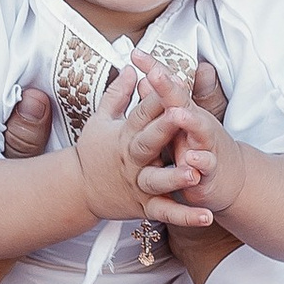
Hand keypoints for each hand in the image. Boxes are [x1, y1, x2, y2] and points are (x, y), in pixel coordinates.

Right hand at [75, 59, 214, 232]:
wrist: (77, 191)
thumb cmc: (93, 153)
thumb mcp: (100, 119)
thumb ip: (118, 93)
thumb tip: (131, 68)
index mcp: (124, 135)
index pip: (142, 112)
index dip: (158, 96)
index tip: (175, 79)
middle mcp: (131, 159)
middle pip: (148, 141)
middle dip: (164, 128)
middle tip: (183, 116)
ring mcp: (138, 183)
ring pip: (157, 180)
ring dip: (175, 177)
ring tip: (195, 173)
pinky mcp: (144, 206)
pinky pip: (165, 212)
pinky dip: (185, 216)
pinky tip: (206, 216)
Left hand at [128, 62, 255, 233]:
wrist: (229, 177)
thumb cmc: (196, 147)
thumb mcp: (178, 123)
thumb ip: (160, 102)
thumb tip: (143, 78)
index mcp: (184, 111)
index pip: (168, 86)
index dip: (153, 69)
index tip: (135, 52)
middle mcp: (196, 123)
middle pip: (182, 101)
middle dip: (168, 87)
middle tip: (154, 74)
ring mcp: (205, 144)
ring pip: (199, 130)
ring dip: (189, 121)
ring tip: (177, 113)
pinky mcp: (211, 170)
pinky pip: (207, 165)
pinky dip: (201, 161)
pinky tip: (192, 158)